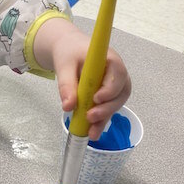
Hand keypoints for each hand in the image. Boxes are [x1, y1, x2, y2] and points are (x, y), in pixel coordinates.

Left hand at [34, 18, 131, 140]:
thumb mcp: (64, 66)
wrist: (69, 50)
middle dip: (107, 107)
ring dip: (104, 118)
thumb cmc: (69, 53)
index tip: (97, 98)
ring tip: (91, 132)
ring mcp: (114, 86)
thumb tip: (68, 106)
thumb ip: (66, 84)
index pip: (118, 73)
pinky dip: (100, 121)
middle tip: (90, 117)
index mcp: (109, 59)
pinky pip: (107, 109)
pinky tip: (92, 133)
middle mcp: (116, 73)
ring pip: (115, 104)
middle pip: (120, 92)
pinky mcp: (107, 96)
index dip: (111, 88)